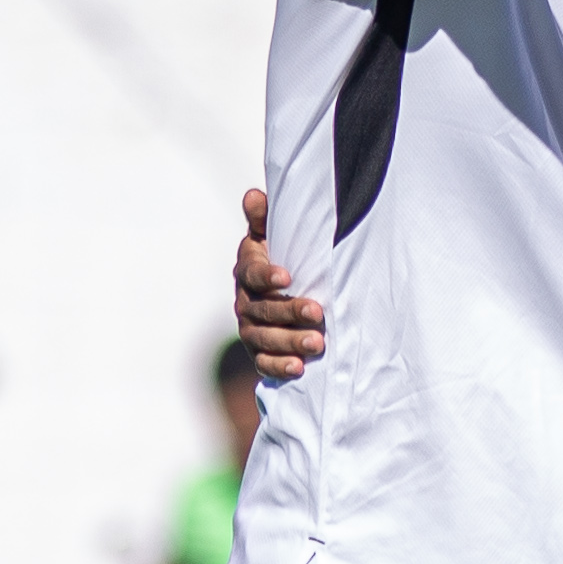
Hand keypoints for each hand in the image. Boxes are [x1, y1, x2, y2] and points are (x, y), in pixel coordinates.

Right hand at [232, 189, 324, 378]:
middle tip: (317, 312)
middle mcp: (245, 301)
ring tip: (317, 344)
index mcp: (248, 270)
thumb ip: (265, 219)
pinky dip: (279, 367)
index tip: (288, 276)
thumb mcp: (275, 235)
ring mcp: (251, 329)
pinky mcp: (260, 352)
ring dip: (289, 342)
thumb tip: (253, 195)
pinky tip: (298, 368)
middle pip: (261, 309)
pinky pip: (264, 363)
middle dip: (289, 311)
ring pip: (264, 338)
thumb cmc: (286, 256)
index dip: (267, 275)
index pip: (251, 273)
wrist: (288, 290)